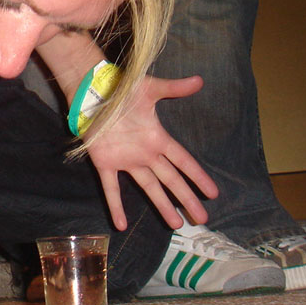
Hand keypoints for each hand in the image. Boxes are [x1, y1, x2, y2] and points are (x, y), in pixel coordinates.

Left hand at [84, 74, 217, 230]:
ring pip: (148, 188)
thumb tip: (200, 80)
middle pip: (170, 180)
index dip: (198, 176)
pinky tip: (120, 224)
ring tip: (175, 224)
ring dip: (161, 205)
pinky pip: (111, 188)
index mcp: (157, 138)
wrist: (92, 91)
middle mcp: (145, 153)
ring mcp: (125, 160)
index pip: (183, 161)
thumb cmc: (121, 89)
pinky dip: (115, 206)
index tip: (213, 193)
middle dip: (186, 199)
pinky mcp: (105, 163)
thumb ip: (174, 88)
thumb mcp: (150, 88)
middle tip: (201, 219)